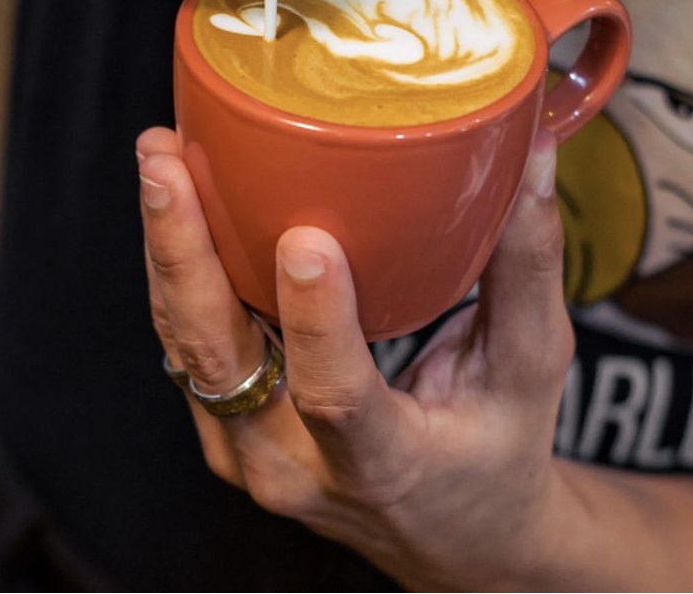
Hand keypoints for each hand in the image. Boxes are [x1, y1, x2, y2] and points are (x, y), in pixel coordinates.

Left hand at [138, 125, 576, 589]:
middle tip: (167, 162)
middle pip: (222, 362)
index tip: (306, 240)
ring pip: (188, 346)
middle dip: (186, 255)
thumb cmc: (499, 450)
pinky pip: (189, 347)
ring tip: (160, 157)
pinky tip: (176, 201)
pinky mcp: (227, 431)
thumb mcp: (532, 366)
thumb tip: (530, 157)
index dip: (318, 324)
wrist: (454, 536)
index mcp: (384, 463)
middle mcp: (296, 467)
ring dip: (167, 250)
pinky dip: (177, 272)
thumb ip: (528, 263)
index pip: (338, 399)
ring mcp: (249, 454)